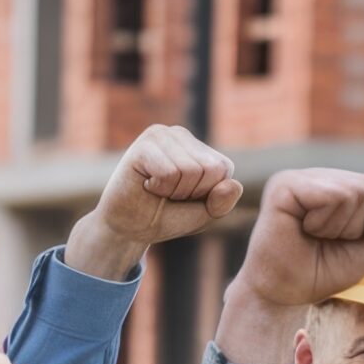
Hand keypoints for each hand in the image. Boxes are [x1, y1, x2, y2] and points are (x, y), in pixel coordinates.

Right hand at [66, 126, 242, 280]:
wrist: (129, 228)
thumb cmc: (167, 217)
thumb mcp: (204, 215)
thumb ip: (223, 202)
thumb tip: (234, 184)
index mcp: (200, 148)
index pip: (223, 169)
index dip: (207, 194)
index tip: (185, 197)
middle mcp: (181, 135)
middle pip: (209, 169)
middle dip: (190, 193)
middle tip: (168, 194)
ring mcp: (160, 135)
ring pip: (189, 170)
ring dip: (173, 191)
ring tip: (157, 189)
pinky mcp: (143, 145)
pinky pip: (169, 172)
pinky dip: (160, 188)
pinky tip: (147, 184)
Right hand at [220, 167, 363, 349]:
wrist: (285, 294)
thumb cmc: (322, 272)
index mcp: (339, 186)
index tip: (348, 245)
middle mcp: (320, 176)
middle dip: (357, 227)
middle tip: (327, 241)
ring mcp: (302, 177)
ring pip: (354, 193)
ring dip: (339, 228)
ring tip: (313, 236)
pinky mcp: (285, 184)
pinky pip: (332, 196)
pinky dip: (325, 223)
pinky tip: (304, 229)